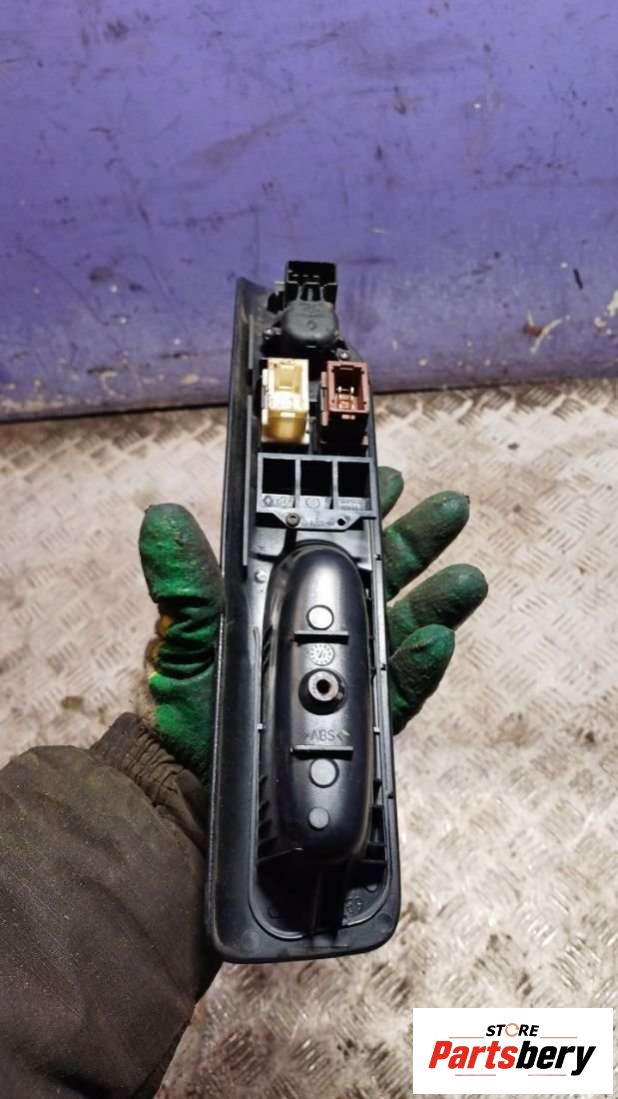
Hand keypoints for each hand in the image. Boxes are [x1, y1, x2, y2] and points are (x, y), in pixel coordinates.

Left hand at [137, 469, 486, 776]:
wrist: (184, 786)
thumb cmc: (182, 707)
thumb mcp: (180, 633)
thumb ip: (183, 579)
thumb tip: (162, 517)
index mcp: (281, 603)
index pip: (327, 548)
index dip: (359, 513)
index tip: (388, 480)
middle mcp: (317, 634)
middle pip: (377, 580)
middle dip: (416, 542)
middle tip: (450, 509)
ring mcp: (340, 678)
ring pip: (398, 630)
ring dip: (435, 601)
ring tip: (466, 577)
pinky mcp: (354, 725)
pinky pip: (394, 693)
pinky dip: (418, 668)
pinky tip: (437, 640)